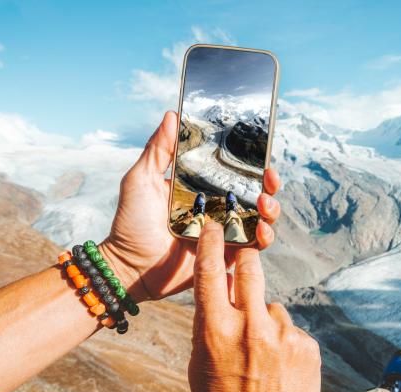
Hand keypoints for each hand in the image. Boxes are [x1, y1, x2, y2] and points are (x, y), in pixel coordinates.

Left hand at [98, 111, 282, 299]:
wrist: (129, 267)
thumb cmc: (131, 223)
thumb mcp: (141, 180)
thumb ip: (158, 150)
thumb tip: (172, 114)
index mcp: (202, 189)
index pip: (234, 172)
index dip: (253, 163)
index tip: (262, 154)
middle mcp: (218, 209)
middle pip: (256, 194)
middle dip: (270, 185)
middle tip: (269, 179)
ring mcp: (225, 233)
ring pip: (262, 219)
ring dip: (271, 210)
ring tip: (264, 206)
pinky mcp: (227, 257)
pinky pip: (254, 248)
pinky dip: (263, 238)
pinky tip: (260, 231)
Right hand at [188, 222, 320, 391]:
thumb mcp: (200, 358)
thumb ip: (212, 319)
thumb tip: (224, 284)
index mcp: (215, 330)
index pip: (212, 272)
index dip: (213, 243)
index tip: (215, 225)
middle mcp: (251, 328)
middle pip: (252, 271)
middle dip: (248, 261)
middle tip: (246, 259)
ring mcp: (283, 338)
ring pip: (275, 308)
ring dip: (268, 322)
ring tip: (262, 357)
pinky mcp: (308, 349)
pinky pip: (294, 332)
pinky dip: (287, 344)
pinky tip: (280, 369)